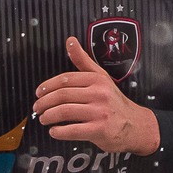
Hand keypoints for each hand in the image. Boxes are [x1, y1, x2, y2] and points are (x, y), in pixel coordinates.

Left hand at [32, 37, 160, 154]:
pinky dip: (59, 131)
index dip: (47, 86)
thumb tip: (70, 41)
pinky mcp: (99, 130)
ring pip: (64, 111)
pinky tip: (54, 131)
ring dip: (48, 116)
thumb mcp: (101, 77)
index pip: (66, 79)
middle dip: (44, 103)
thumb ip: (83, 61)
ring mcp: (99, 112)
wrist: (135, 125)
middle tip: (37, 108)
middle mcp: (99, 94)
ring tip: (43, 119)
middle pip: (62, 95)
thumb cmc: (114, 102)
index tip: (38, 93)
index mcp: (97, 80)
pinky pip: (72, 130)